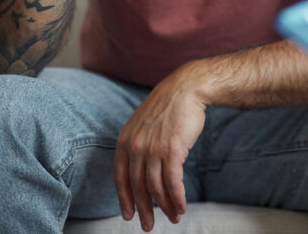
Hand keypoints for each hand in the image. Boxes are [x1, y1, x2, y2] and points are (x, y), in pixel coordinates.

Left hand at [114, 68, 206, 229]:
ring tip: (173, 218)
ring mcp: (153, 149)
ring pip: (156, 187)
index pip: (120, 177)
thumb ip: (139, 144)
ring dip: (165, 207)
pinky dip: (177, 198)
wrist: (187, 89)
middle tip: (148, 226)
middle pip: (137, 187)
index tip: (128, 215)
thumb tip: (142, 170)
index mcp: (125, 140)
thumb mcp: (144, 124)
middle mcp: (135, 146)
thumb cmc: (169, 106)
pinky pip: (173, 182)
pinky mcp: (172, 151)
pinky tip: (182, 207)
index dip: (124, 199)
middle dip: (144, 210)